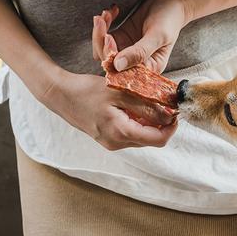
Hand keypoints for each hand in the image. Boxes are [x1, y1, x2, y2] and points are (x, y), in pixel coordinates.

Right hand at [40, 69, 177, 150]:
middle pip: (151, 138)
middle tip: (165, 102)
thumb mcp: (120, 93)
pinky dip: (138, 121)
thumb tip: (168, 114)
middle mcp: (117, 143)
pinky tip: (136, 105)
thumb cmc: (88, 91)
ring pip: (141, 136)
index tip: (176, 110)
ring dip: (150, 121)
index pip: (159, 139)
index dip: (172, 126)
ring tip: (150, 101)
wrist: (60, 95)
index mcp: (122, 133)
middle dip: (162, 122)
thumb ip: (146, 105)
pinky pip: (131, 133)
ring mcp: (111, 143)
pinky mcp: (107, 138)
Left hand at [92, 0, 191, 72]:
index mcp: (149, 68)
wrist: (172, 2)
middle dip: (100, 40)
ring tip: (105, 15)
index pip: (123, 71)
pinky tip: (112, 12)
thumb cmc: (171, 19)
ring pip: (103, 49)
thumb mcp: (158, 35)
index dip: (111, 57)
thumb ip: (139, 52)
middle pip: (108, 60)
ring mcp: (127, 50)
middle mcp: (136, 62)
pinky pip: (105, 37)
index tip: (108, 38)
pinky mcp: (122, 37)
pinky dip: (104, 24)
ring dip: (99, 32)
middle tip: (101, 20)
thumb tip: (118, 66)